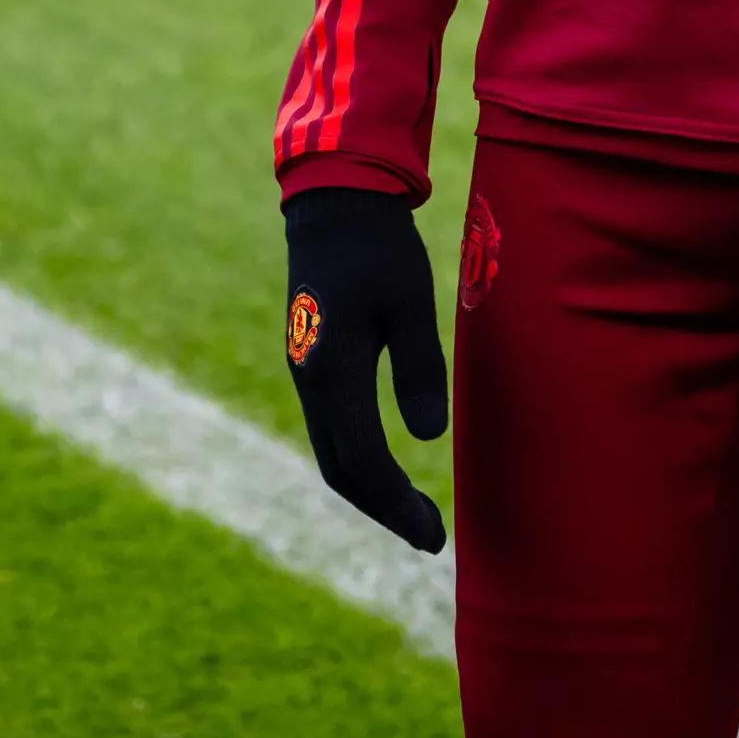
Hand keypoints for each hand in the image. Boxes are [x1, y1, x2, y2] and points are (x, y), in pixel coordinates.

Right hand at [280, 186, 448, 551]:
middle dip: (384, 509)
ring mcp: (306, 371)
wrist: (335, 201)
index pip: (364, 459)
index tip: (432, 533)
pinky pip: (330, 428)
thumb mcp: (411, 304)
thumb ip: (419, 370)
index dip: (397, 503)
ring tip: (413, 512)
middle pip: (340, 468)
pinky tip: (388, 464)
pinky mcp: (311, 360)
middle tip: (429, 536)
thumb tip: (427, 438)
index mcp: (334, 370)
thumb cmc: (381, 248)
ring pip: (331, 451)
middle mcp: (311, 380)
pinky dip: (358, 459)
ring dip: (370, 489)